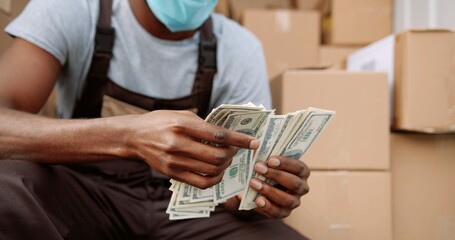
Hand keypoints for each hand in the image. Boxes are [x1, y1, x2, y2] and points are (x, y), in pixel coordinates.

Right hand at [125, 110, 258, 188]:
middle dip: (232, 154)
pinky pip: (201, 183)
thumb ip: (203, 125)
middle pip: (217, 156)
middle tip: (234, 150)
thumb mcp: (182, 115)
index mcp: (183, 125)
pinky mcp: (173, 174)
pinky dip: (215, 179)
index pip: (218, 135)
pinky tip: (217, 172)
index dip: (239, 140)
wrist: (135, 137)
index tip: (253, 142)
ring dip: (225, 166)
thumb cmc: (161, 121)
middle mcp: (178, 144)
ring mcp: (175, 161)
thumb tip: (228, 136)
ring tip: (226, 159)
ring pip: (211, 170)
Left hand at [249, 156, 309, 217]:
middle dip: (276, 175)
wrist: (259, 187)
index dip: (286, 163)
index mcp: (302, 172)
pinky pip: (277, 212)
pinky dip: (267, 206)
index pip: (299, 167)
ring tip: (253, 183)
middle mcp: (302, 188)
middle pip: (294, 183)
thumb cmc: (267, 169)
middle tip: (258, 168)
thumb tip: (256, 145)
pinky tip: (257, 200)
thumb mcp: (268, 160)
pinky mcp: (284, 213)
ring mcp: (294, 202)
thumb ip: (266, 155)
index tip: (270, 159)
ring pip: (287, 199)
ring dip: (269, 191)